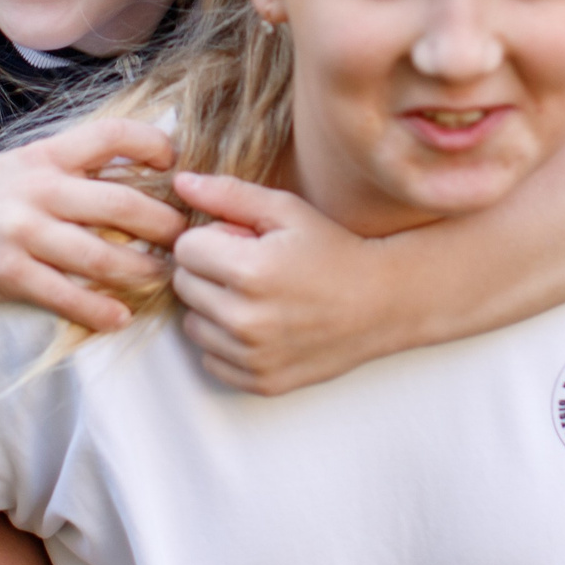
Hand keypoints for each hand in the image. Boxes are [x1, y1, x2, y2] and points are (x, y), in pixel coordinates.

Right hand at [0, 118, 183, 335]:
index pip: (112, 134)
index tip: (175, 165)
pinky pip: (68, 296)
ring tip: (162, 280)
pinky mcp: (9, 273)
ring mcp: (22, 232)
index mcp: (43, 157)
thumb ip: (64, 166)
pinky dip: (101, 311)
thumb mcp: (13, 168)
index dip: (154, 145)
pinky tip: (119, 318)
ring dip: (144, 273)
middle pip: (124, 203)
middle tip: (186, 242)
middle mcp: (37, 190)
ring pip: (104, 257)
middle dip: (166, 226)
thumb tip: (127, 167)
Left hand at [165, 172, 404, 394]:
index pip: (184, 248)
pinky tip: (265, 326)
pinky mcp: (260, 381)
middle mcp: (246, 319)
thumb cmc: (335, 250)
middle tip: (252, 268)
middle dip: (209, 271)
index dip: (211, 239)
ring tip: (259, 297)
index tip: (241, 241)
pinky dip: (228, 343)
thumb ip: (229, 194)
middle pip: (184, 285)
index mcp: (249, 270)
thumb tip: (180, 182)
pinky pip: (211, 358)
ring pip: (193, 324)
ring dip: (215, 309)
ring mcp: (252, 355)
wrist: (385, 303)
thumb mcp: (287, 210)